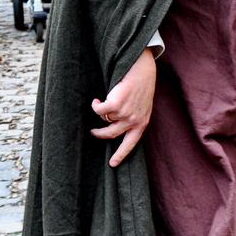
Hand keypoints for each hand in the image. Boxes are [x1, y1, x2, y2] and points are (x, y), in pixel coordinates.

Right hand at [90, 48, 155, 166]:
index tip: (112, 164)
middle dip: (100, 134)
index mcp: (142, 124)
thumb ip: (133, 118)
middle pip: (111, 134)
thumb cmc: (141, 87)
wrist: (141, 72)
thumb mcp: (142, 107)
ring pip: (104, 119)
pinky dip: (95, 105)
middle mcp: (133, 121)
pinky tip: (97, 99)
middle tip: (93, 132)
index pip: (130, 144)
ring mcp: (124, 114)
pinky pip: (98, 110)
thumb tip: (116, 127)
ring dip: (100, 112)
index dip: (120, 155)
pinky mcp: (115, 105)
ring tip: (100, 104)